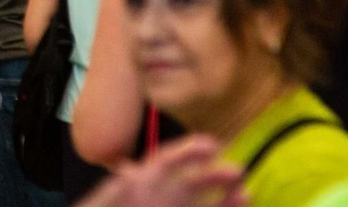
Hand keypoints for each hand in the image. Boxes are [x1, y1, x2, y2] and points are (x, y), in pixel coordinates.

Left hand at [77, 137, 245, 206]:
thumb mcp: (103, 203)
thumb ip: (114, 191)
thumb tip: (131, 173)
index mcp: (141, 184)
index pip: (167, 162)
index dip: (188, 152)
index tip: (211, 146)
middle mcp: (161, 197)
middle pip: (191, 183)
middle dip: (214, 175)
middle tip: (238, 170)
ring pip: (204, 203)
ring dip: (225, 197)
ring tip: (245, 190)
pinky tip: (242, 201)